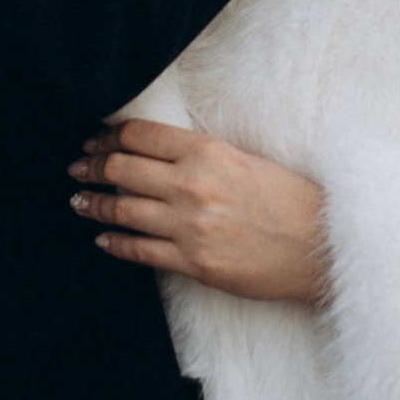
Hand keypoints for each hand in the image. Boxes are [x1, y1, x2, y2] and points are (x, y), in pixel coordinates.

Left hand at [70, 116, 329, 305]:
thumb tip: (153, 152)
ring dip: (93, 204)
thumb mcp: (243, 159)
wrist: (322, 246)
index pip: (139, 136)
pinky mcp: (194, 263)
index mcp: (208, 151)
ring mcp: (190, 226)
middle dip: (92, 166)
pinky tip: (103, 238)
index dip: (108, 136)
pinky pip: (139, 251)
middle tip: (78, 168)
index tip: (94, 140)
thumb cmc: (289, 200)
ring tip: (79, 201)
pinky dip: (114, 242)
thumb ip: (199, 155)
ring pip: (122, 210)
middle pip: (122, 168)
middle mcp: (193, 185)